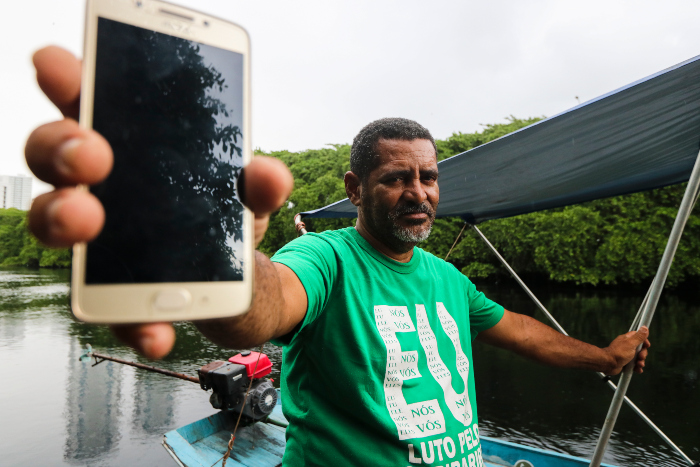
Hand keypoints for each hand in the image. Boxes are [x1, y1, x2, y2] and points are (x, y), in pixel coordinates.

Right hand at [25, 46, 292, 358]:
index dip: (68, 81)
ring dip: (62, 218)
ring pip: (54, 222)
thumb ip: (259, 181)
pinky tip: (157, 333)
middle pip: (53, 155)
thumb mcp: (251, 196)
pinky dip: (130, 321)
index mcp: (131, 148)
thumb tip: (268, 175)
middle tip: (91, 153)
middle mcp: (100, 187)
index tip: (56, 65)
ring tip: (89, 222)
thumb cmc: (225, 217)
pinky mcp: (113, 291)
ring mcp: (98, 239)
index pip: (90, 103)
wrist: (237, 283)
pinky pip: (105, 306)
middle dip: (61, 148)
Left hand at [603, 326, 649, 375]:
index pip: (639, 337)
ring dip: (641, 362)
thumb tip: (644, 327)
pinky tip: (637, 369)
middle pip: (640, 349)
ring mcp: (626, 355)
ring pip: (638, 358)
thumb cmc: (618, 353)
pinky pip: (634, 365)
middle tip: (640, 357)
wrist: (608, 364)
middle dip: (643, 354)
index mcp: (627, 340)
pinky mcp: (625, 362)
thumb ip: (638, 337)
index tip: (647, 345)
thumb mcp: (631, 343)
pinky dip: (637, 367)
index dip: (644, 341)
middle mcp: (627, 346)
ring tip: (639, 364)